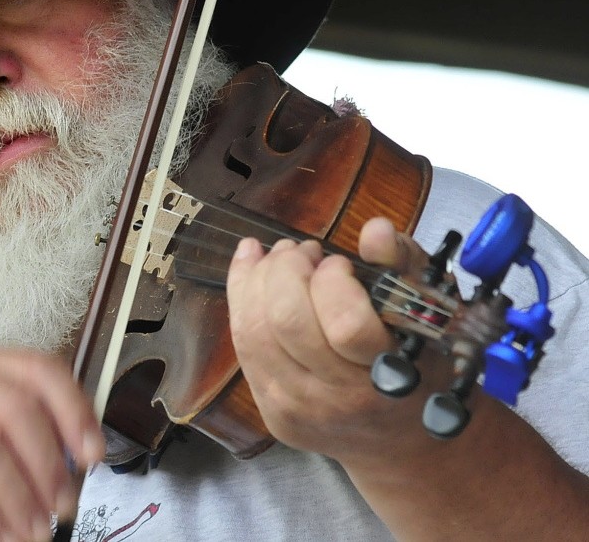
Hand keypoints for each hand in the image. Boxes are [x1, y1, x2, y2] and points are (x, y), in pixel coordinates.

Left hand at [225, 218, 438, 461]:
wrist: (402, 440)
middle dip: (287, 268)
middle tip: (304, 250)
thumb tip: (373, 229)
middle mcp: (339, 400)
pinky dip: (240, 295)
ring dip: (258, 277)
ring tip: (281, 256)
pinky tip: (251, 265)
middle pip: (287, 321)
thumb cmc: (420, 362)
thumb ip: (403, 264)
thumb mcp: (429, 310)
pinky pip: (241, 343)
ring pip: (253, 330)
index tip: (341, 263)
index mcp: (390, 377)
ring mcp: (297, 409)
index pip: (346, 324)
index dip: (334, 280)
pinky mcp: (269, 410)